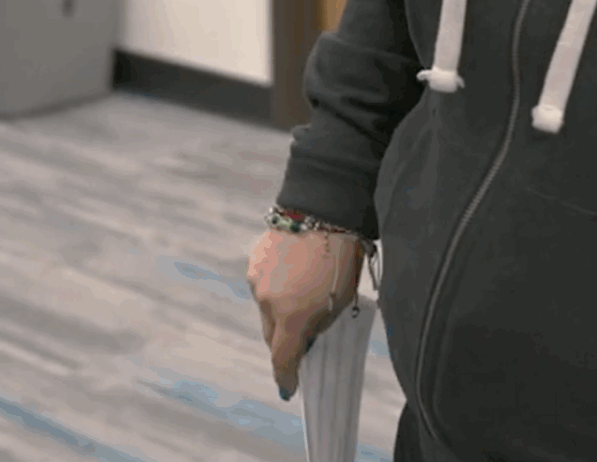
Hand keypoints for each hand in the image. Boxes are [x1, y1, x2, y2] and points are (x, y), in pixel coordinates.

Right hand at [247, 227, 366, 400]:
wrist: (324, 207)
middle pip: (272, 335)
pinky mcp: (253, 260)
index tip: (289, 389)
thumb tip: (305, 337)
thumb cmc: (342, 255)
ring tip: (304, 292)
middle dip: (285, 340)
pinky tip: (295, 271)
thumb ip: (319, 324)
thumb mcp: (341, 299)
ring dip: (281, 309)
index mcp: (291, 316)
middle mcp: (267, 302)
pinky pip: (263, 284)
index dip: (285, 377)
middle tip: (302, 338)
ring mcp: (257, 280)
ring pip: (266, 308)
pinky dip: (276, 286)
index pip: (282, 359)